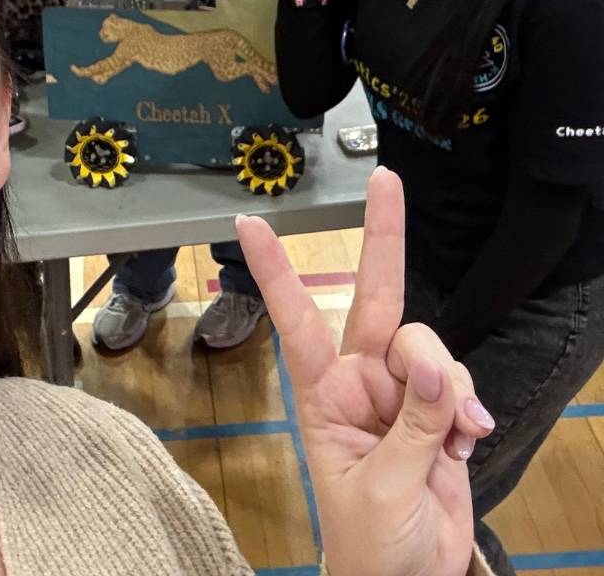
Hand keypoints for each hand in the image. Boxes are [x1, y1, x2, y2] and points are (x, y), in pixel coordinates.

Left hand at [237, 167, 494, 575]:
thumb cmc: (374, 543)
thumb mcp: (381, 489)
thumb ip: (413, 428)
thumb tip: (437, 371)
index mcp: (323, 392)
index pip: (296, 317)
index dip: (274, 269)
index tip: (248, 221)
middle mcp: (360, 379)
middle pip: (375, 298)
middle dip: (382, 237)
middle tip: (386, 179)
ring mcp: (403, 392)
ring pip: (428, 345)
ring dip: (447, 382)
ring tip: (452, 437)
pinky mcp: (440, 411)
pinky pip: (459, 382)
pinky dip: (470, 407)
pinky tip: (470, 442)